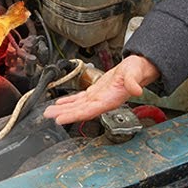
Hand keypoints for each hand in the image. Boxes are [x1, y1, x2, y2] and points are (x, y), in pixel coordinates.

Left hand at [43, 55, 160, 124]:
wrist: (139, 67)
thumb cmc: (137, 70)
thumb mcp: (135, 72)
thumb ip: (134, 82)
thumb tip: (137, 90)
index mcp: (110, 99)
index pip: (89, 111)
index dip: (74, 116)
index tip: (61, 119)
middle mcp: (102, 101)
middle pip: (80, 111)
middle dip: (64, 114)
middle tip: (48, 116)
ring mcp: (98, 97)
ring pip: (78, 106)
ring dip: (63, 109)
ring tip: (49, 112)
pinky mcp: (95, 92)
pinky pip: (80, 98)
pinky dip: (69, 101)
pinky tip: (60, 103)